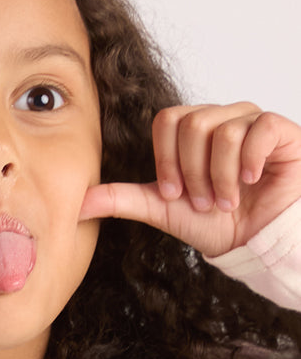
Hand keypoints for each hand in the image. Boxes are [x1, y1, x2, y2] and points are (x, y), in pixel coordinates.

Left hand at [80, 104, 300, 256]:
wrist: (252, 242)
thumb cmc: (211, 223)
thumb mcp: (161, 210)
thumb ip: (122, 199)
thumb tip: (78, 203)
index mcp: (192, 128)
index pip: (166, 120)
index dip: (166, 160)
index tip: (174, 194)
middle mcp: (222, 116)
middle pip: (192, 124)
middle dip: (193, 174)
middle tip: (203, 202)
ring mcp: (252, 121)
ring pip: (223, 131)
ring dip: (220, 178)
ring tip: (226, 201)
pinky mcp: (280, 131)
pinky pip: (259, 129)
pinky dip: (248, 163)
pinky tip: (250, 182)